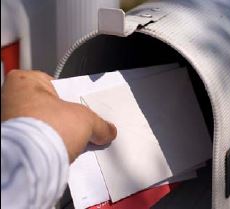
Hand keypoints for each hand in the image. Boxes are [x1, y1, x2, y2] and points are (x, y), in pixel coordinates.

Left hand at [1, 70, 116, 161]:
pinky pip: (37, 140)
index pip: (54, 84)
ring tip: (73, 138)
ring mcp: (10, 122)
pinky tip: (62, 149)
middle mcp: (11, 100)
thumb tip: (106, 130)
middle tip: (80, 123)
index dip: (72, 95)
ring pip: (43, 124)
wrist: (32, 161)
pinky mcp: (14, 144)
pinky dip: (48, 145)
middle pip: (48, 106)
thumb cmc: (46, 128)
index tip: (82, 104)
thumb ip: (100, 124)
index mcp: (23, 82)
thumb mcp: (86, 119)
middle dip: (65, 117)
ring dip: (57, 132)